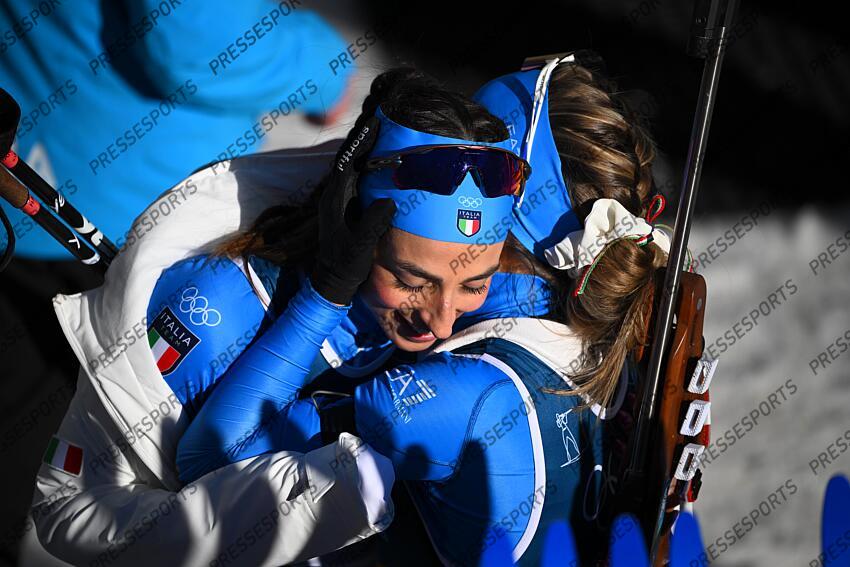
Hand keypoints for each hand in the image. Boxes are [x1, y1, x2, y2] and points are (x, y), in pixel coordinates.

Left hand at [311, 117, 396, 305]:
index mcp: (335, 199)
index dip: (361, 143)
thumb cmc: (346, 263)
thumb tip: (389, 201)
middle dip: (363, 140)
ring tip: (383, 134)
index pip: (347, 162)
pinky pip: (357, 179)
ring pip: (352, 167)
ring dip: (365, 151)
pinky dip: (368, 166)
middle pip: (348, 159)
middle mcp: (334, 195)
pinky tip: (382, 161)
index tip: (375, 125)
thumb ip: (373, 222)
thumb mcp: (360, 245)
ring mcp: (340, 200)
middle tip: (381, 121)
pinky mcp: (347, 207)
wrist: (333, 279)